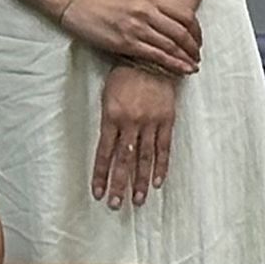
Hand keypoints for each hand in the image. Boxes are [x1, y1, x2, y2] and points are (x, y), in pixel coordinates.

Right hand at [54, 0, 203, 75]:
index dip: (197, 31)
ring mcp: (137, 27)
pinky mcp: (126, 43)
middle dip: (194, 48)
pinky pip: (156, 56)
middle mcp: (146, 11)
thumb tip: (174, 22)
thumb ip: (155, 6)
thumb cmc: (106, 2)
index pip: (185, 15)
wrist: (78, 5)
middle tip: (197, 57)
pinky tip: (180, 70)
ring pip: (172, 46)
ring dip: (186, 59)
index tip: (199, 41)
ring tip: (192, 67)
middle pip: (182, 32)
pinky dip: (172, 64)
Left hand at [92, 62, 180, 210]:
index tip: (98, 192)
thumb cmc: (123, 75)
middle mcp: (130, 123)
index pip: (104, 153)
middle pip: (123, 160)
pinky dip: (160, 167)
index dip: (101, 174)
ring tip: (136, 201)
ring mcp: (150, 123)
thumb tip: (106, 148)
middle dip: (119, 184)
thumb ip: (108, 122)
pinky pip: (163, 148)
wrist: (149, 58)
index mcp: (111, 117)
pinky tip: (156, 183)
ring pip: (143, 158)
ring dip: (139, 182)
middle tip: (115, 205)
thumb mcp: (107, 95)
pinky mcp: (166, 120)